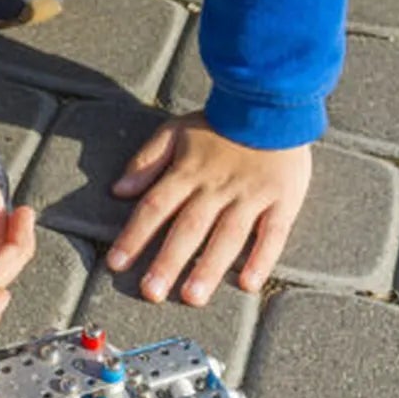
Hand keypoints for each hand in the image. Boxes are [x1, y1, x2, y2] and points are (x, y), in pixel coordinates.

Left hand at [106, 112, 310, 305]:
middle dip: (168, 261)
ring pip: (227, 235)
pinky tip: (248, 283)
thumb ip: (147, 161)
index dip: (135, 235)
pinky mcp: (282, 200)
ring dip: (209, 266)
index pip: (155, 207)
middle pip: (188, 227)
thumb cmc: (220, 122)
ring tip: (192, 296)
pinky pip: (272, 233)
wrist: (270, 101)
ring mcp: (250, 195)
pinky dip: (261, 258)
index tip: (117, 263)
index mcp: (188, 172)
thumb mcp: (176, 131)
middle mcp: (216, 187)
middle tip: (151, 292)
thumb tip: (118, 190)